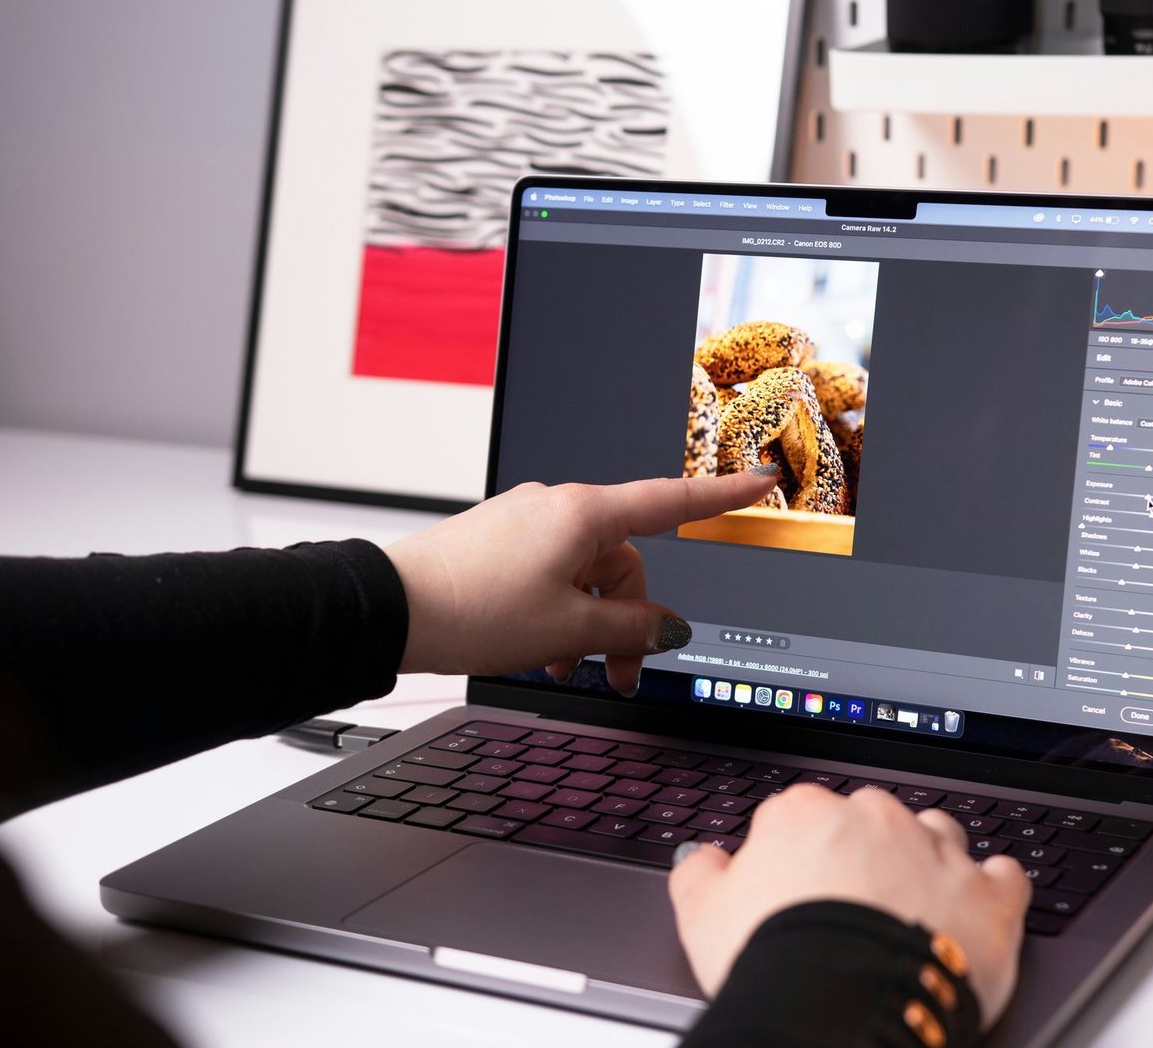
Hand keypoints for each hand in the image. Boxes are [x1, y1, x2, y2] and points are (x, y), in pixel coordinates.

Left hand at [385, 472, 775, 689]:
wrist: (392, 610)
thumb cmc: (473, 608)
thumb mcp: (569, 628)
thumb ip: (632, 628)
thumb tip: (668, 627)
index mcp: (584, 513)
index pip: (672, 499)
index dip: (723, 494)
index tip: (760, 479)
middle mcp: (557, 508)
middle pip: (624, 562)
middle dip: (627, 620)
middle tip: (619, 674)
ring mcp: (526, 524)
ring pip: (586, 575)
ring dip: (588, 625)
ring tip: (567, 668)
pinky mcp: (500, 544)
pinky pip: (552, 575)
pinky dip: (558, 613)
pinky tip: (542, 651)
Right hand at [668, 784, 1030, 1027]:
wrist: (839, 1008)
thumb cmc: (774, 961)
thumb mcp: (703, 916)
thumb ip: (700, 874)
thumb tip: (700, 859)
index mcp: (807, 814)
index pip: (803, 814)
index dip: (800, 853)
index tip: (800, 886)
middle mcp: (877, 818)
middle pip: (874, 819)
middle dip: (866, 851)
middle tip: (852, 905)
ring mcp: (938, 852)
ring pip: (940, 835)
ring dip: (930, 859)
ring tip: (915, 905)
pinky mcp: (988, 896)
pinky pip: (1004, 874)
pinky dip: (994, 887)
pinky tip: (978, 906)